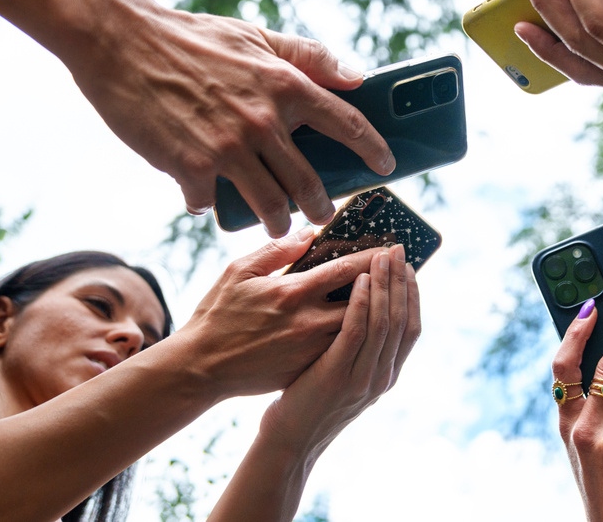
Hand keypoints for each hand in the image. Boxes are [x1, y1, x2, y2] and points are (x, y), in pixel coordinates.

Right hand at [65, 10, 395, 236]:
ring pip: (270, 206)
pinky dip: (207, 204)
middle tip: (320, 213)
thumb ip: (309, 57)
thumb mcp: (257, 36)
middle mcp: (263, 121)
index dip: (373, 149)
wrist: (120, 39)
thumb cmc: (193, 37)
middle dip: (320, 206)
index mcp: (285, 85)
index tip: (386, 167)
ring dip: (276, 221)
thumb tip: (357, 77)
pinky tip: (203, 199)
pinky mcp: (188, 167)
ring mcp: (227, 148)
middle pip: (309, 183)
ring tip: (277, 223)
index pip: (346, 124)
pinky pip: (209, 203)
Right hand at [174, 228, 388, 398]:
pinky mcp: (307, 369)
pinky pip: (342, 350)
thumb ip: (277, 251)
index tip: (390, 247)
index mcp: (291, 293)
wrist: (200, 369)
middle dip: (385, 286)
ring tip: (393, 296)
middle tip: (402, 272)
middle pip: (363, 301)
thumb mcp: (238, 272)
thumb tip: (309, 233)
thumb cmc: (217, 315)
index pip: (346, 269)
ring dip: (376, 312)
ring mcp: (310, 349)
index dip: (373, 257)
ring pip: (357, 328)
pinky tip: (369, 324)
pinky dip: (358, 335)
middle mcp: (307, 322)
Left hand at [257, 244, 419, 455]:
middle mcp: (383, 376)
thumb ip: (360, 348)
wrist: (290, 440)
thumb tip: (364, 309)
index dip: (413, 294)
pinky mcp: (338, 375)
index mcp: (387, 373)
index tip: (408, 266)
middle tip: (397, 250)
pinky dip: (362, 302)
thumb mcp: (347, 376)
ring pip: (384, 322)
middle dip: (401, 281)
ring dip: (384, 285)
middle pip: (402, 319)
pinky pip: (356, 332)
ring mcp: (363, 378)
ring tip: (380, 257)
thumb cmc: (311, 401)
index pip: (412, 327)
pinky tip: (360, 280)